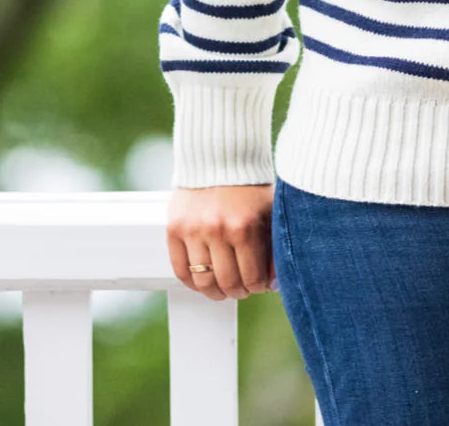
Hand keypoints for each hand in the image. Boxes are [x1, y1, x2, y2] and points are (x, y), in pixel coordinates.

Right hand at [167, 184, 276, 301]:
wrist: (219, 156)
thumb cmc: (250, 186)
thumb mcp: (270, 211)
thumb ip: (274, 247)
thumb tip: (274, 284)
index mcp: (244, 227)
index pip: (252, 277)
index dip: (258, 287)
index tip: (259, 284)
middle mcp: (217, 230)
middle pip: (227, 283)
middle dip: (238, 292)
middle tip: (241, 289)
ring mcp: (193, 230)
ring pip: (202, 281)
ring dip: (214, 292)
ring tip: (222, 289)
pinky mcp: (174, 229)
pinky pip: (180, 270)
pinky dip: (191, 283)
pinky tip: (202, 281)